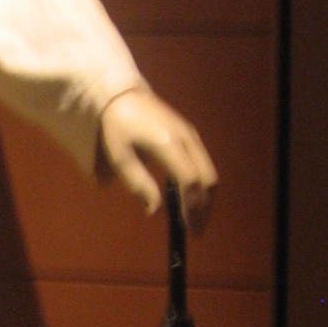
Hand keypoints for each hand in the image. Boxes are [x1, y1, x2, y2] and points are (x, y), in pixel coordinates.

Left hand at [98, 88, 217, 231]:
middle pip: (207, 178)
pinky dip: (203, 185)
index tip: (186, 227)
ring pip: (210, 172)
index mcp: (168, 143)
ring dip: (206, 198)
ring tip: (195, 219)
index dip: (190, 206)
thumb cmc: (117, 127)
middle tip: (195, 230)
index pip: (189, 180)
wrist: (123, 96)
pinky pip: (204, 164)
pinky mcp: (191, 135)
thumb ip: (138, 184)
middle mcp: (187, 138)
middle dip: (204, 207)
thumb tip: (154, 211)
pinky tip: (193, 200)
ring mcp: (192, 135)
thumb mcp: (120, 157)